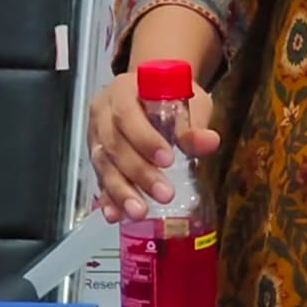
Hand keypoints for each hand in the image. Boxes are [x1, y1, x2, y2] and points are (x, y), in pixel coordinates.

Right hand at [87, 73, 219, 223]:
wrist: (154, 90)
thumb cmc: (172, 94)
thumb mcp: (188, 100)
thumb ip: (194, 123)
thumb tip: (210, 142)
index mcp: (123, 90)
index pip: (127, 115)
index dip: (145, 139)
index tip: (168, 160)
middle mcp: (103, 112)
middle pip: (115, 144)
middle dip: (139, 172)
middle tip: (165, 194)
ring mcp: (96, 135)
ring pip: (103, 165)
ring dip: (121, 191)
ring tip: (140, 212)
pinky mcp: (96, 157)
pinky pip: (98, 180)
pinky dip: (107, 199)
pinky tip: (116, 215)